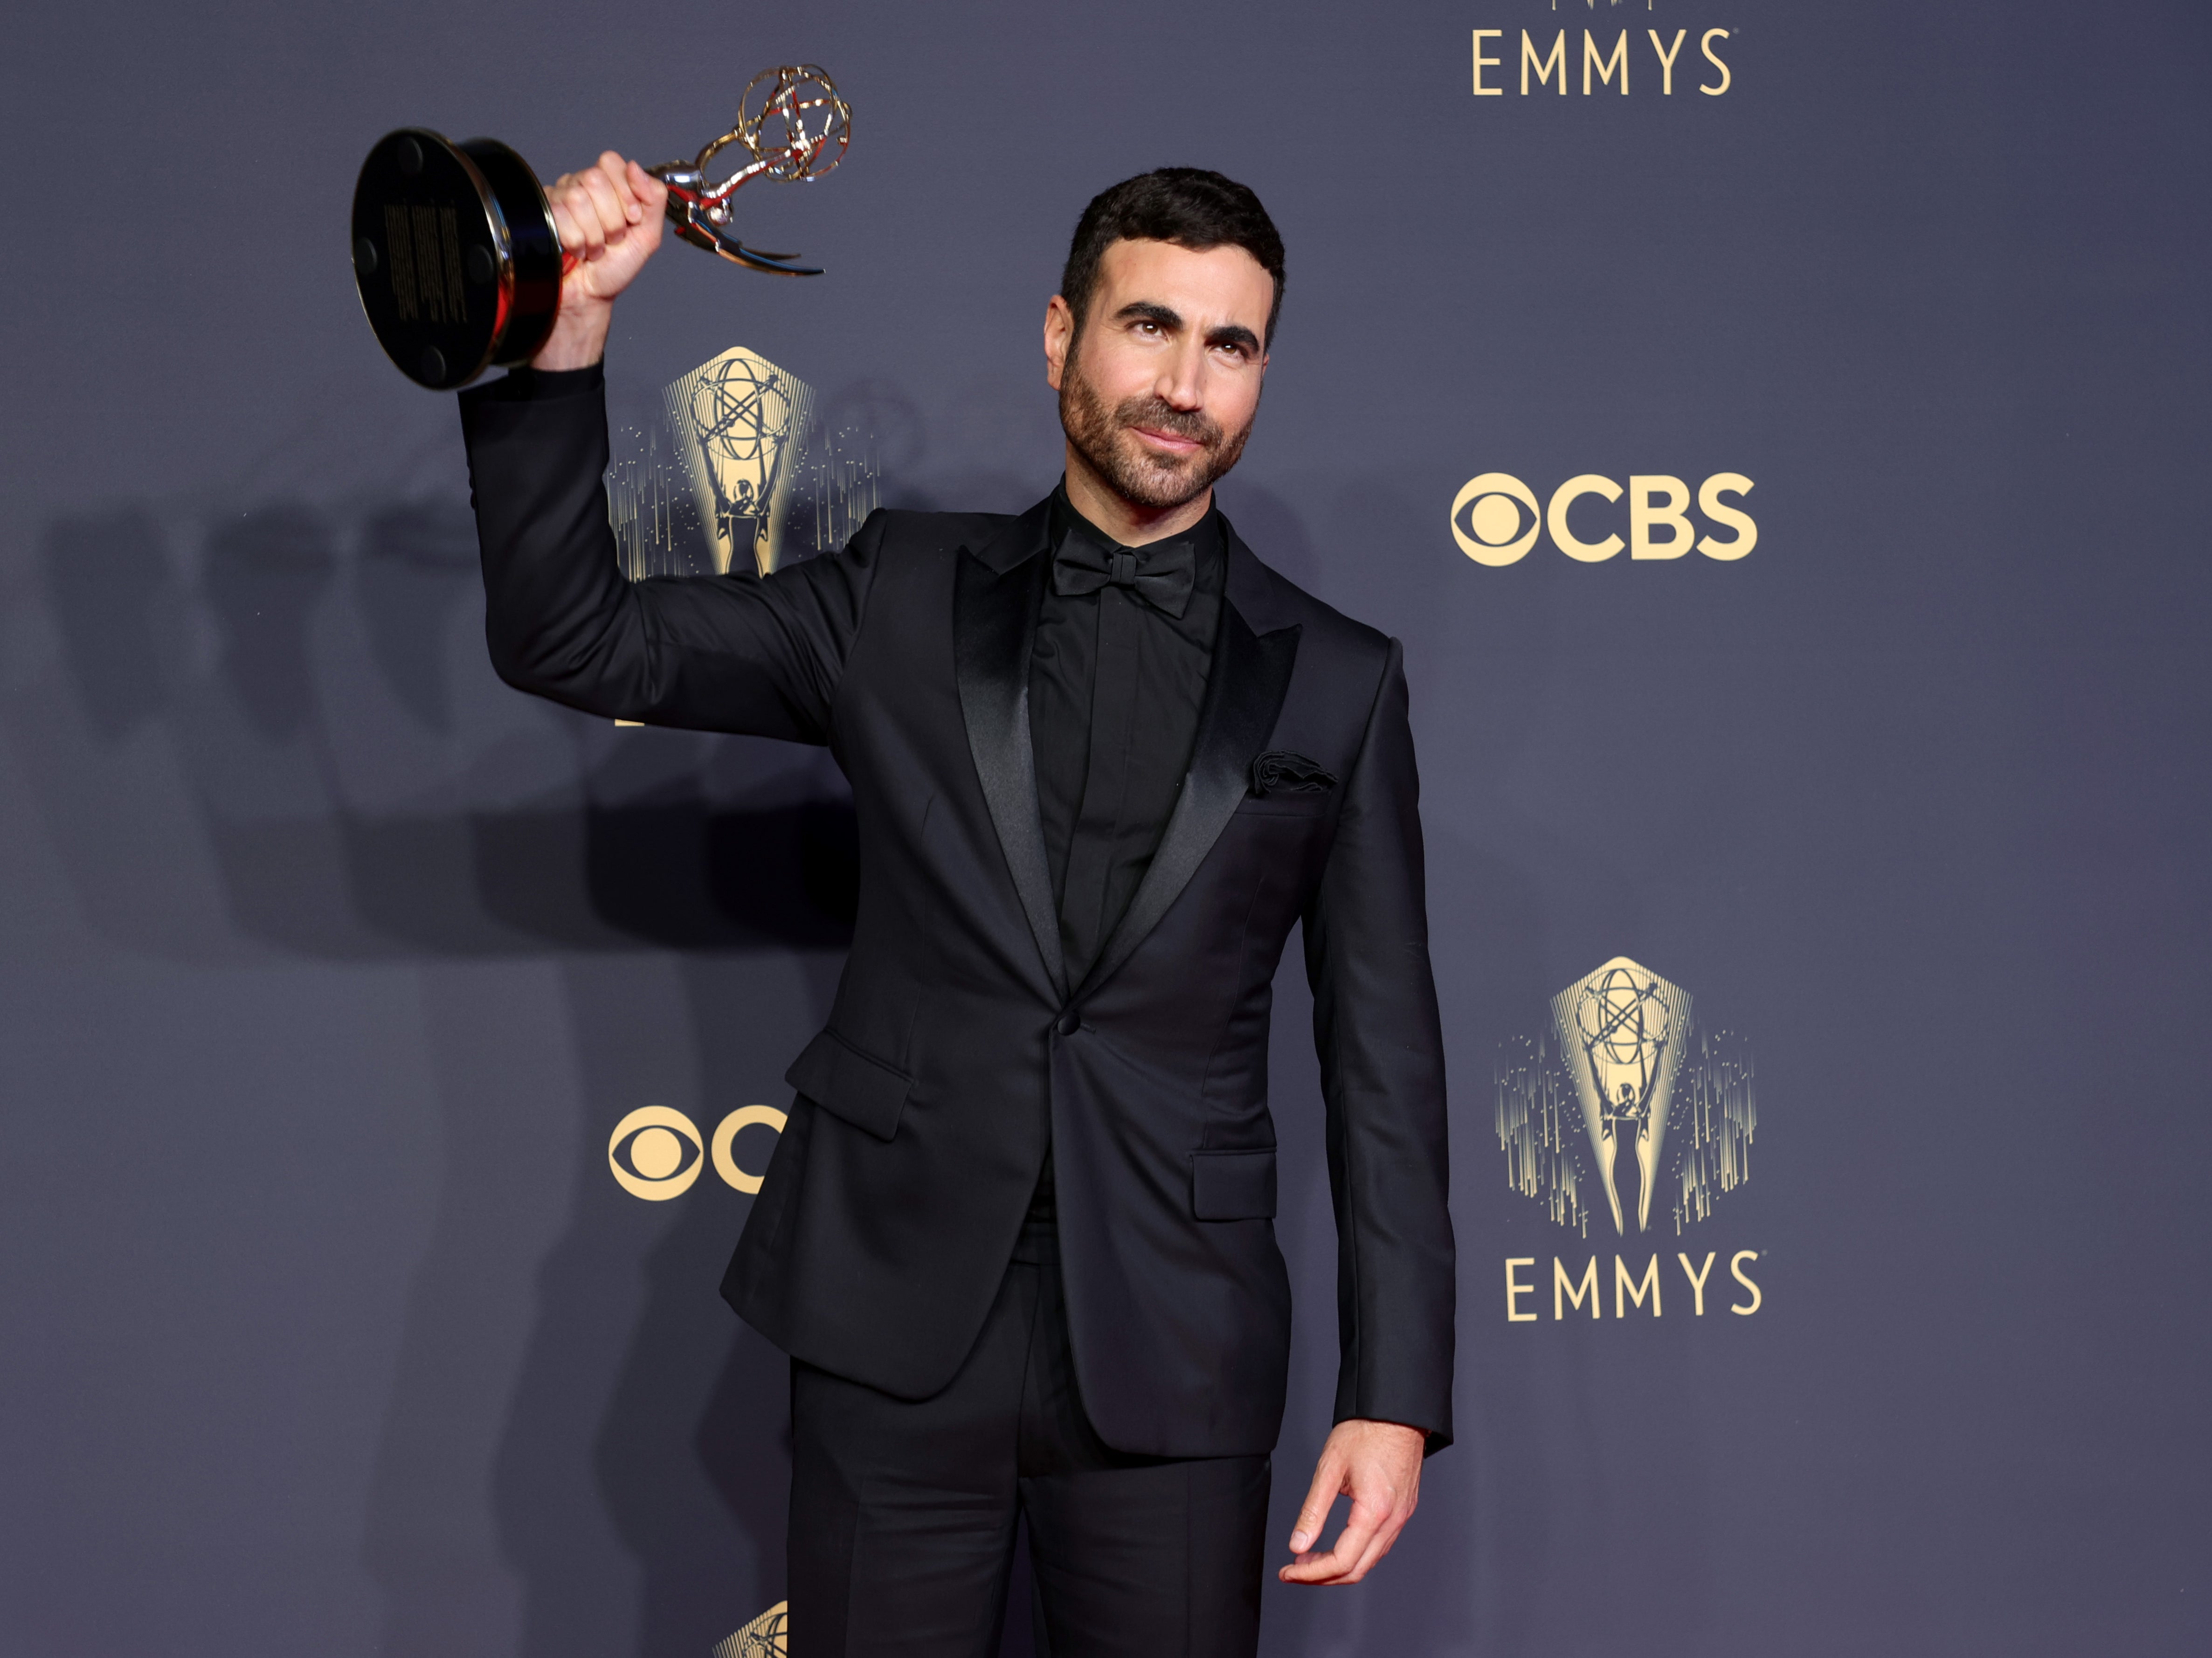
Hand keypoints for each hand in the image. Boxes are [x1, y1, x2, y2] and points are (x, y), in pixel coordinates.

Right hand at [531, 152, 668, 369]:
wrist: (590, 295)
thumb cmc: (615, 268)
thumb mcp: (647, 236)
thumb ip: (654, 199)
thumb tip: (635, 167)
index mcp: (608, 186)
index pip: (611, 162)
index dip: (624, 192)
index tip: (631, 219)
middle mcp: (581, 186)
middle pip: (594, 179)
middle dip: (611, 218)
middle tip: (611, 239)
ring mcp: (560, 199)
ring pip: (577, 198)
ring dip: (593, 234)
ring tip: (595, 248)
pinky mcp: (543, 215)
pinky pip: (560, 216)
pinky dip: (576, 241)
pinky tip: (578, 250)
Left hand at [1278, 1418, 1424, 1585]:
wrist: (1396, 1410)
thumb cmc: (1365, 1431)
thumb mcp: (1330, 1469)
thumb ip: (1313, 1511)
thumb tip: (1297, 1545)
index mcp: (1374, 1511)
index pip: (1341, 1561)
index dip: (1311, 1573)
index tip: (1289, 1571)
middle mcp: (1393, 1520)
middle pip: (1358, 1570)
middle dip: (1323, 1577)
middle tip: (1295, 1571)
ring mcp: (1401, 1516)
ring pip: (1370, 1560)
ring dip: (1339, 1567)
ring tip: (1310, 1559)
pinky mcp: (1403, 1509)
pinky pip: (1380, 1544)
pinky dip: (1356, 1553)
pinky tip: (1337, 1544)